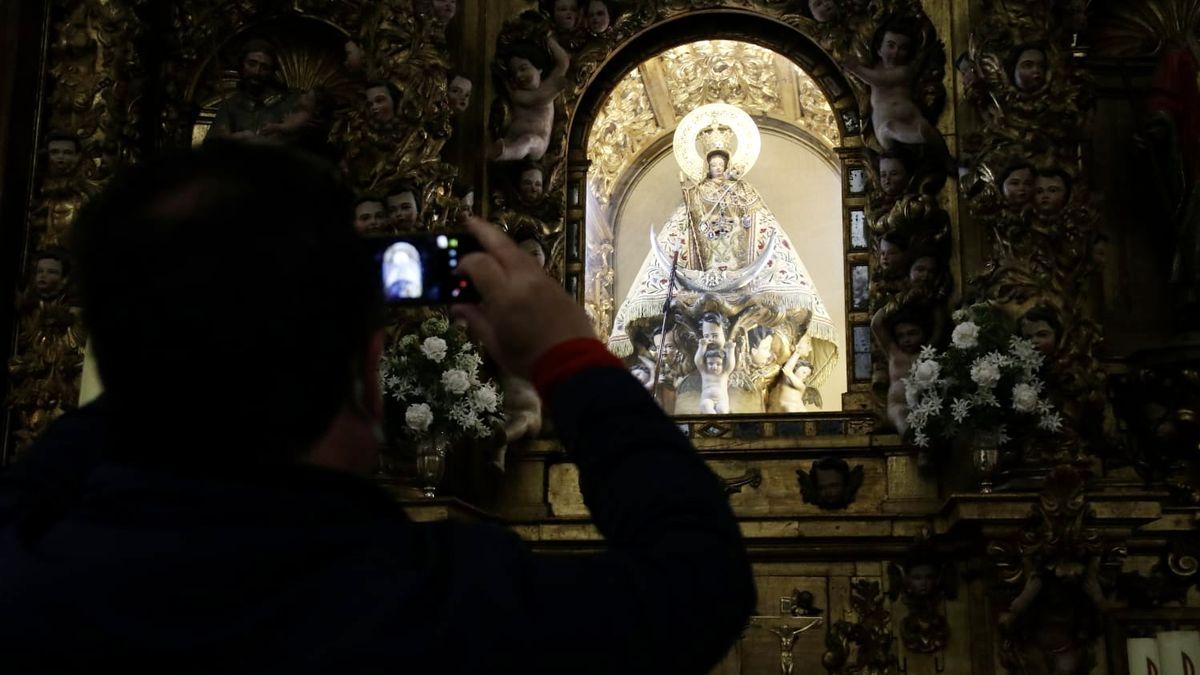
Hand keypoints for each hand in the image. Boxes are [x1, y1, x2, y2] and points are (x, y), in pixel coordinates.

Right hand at [452, 217, 595, 378]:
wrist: (573, 363)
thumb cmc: (528, 358)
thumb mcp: (495, 343)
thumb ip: (476, 320)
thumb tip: (458, 306)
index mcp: (505, 294)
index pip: (478, 263)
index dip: (463, 263)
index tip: (456, 273)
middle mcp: (524, 279)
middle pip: (501, 244)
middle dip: (483, 231)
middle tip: (469, 221)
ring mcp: (543, 279)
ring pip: (520, 252)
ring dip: (502, 245)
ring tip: (488, 242)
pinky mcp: (556, 285)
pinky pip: (532, 266)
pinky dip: (516, 260)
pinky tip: (510, 268)